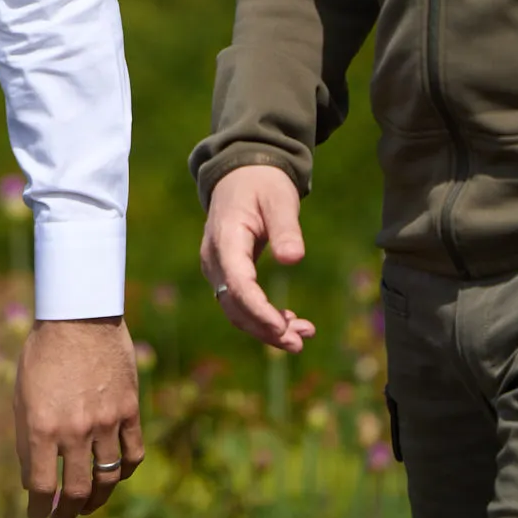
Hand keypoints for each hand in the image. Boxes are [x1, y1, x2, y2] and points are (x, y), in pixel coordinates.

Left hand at [15, 318, 143, 517]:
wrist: (79, 317)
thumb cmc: (42, 354)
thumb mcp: (21, 396)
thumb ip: (25, 440)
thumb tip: (33, 480)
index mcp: (41, 427)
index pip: (42, 488)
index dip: (39, 510)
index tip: (37, 517)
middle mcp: (74, 430)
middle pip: (76, 491)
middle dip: (67, 512)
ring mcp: (106, 422)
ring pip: (107, 479)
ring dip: (96, 500)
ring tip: (87, 506)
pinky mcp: (129, 411)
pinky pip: (132, 455)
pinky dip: (124, 473)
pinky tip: (114, 476)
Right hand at [198, 163, 317, 352]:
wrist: (241, 174)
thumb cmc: (263, 184)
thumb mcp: (280, 200)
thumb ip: (286, 228)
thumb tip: (293, 259)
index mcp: (226, 239)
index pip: (238, 285)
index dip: (258, 311)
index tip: (282, 329)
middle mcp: (215, 259)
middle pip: (234, 306)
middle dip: (265, 329)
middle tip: (299, 343)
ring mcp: (217, 268)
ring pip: (236, 310)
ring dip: (265, 327)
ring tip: (302, 335)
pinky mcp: (226, 273)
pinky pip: (240, 302)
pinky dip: (262, 317)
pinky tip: (288, 322)